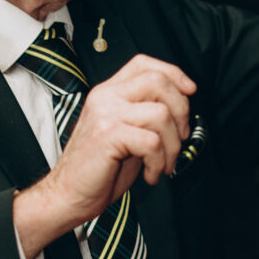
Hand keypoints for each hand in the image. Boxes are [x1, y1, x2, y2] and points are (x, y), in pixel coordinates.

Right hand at [15, 54, 196, 254]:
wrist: (69, 194)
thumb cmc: (100, 168)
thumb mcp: (126, 131)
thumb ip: (146, 113)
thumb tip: (183, 107)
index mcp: (108, 92)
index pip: (143, 64)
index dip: (173, 73)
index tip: (190, 92)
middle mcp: (105, 97)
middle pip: (158, 82)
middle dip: (182, 110)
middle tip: (179, 138)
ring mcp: (105, 114)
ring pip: (161, 114)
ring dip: (172, 146)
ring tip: (163, 164)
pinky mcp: (107, 135)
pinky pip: (152, 142)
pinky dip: (159, 163)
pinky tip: (150, 174)